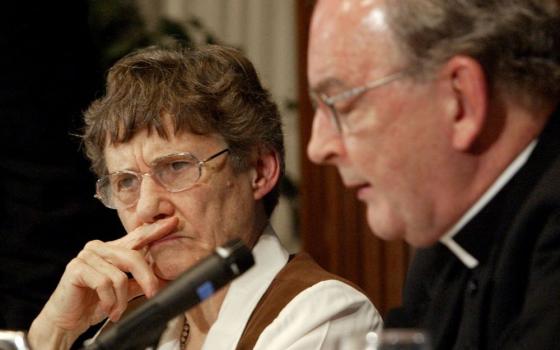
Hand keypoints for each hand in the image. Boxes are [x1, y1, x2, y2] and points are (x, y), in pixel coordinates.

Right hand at [28, 217, 177, 347]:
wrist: (66, 320)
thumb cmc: (92, 304)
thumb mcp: (123, 292)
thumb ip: (141, 283)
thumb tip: (166, 281)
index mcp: (112, 251)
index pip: (137, 236)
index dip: (155, 229)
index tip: (173, 222)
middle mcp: (100, 248)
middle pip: (134, 257)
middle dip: (146, 279)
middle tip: (152, 294)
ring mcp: (87, 255)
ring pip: (119, 275)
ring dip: (121, 299)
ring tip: (117, 311)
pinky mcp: (77, 267)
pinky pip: (104, 283)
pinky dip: (109, 300)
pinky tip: (106, 308)